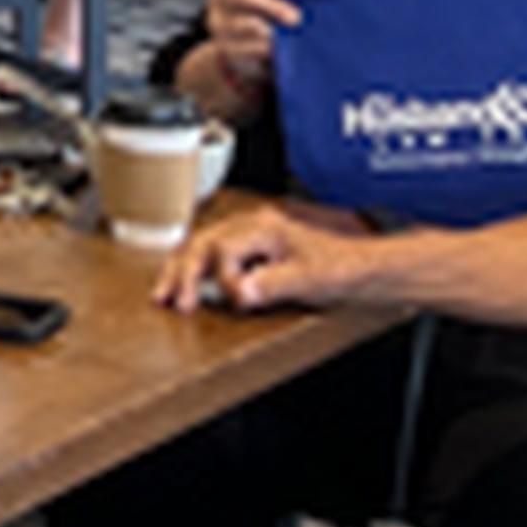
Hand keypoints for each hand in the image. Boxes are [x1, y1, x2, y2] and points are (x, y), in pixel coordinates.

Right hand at [160, 196, 363, 316]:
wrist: (363, 269)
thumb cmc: (342, 270)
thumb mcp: (310, 280)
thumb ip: (272, 284)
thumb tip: (240, 291)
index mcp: (264, 227)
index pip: (224, 250)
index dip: (225, 279)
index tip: (238, 300)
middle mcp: (253, 226)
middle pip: (201, 242)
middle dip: (182, 272)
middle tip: (169, 300)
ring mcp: (250, 235)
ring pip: (201, 245)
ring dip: (180, 269)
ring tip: (163, 294)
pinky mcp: (252, 249)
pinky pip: (212, 253)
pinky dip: (194, 268)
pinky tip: (185, 282)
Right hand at [191, 0, 295, 106]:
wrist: (241, 47)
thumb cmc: (263, 11)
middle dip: (270, 6)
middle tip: (296, 17)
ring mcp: (220, 25)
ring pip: (240, 24)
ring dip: (267, 29)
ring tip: (287, 34)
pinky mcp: (225, 49)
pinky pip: (241, 48)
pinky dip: (260, 48)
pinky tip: (276, 49)